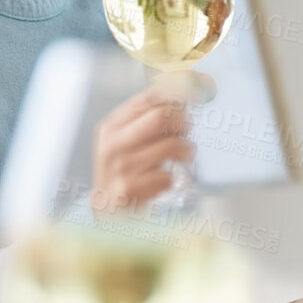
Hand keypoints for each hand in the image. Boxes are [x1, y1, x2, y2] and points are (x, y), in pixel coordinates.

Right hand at [90, 73, 212, 211]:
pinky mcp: (129, 190)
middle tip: (187, 131)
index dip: (178, 92)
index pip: (149, 98)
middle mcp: (112, 144)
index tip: (197, 91)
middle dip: (183, 121)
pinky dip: (172, 178)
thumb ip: (148, 118)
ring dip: (186, 151)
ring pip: (171, 146)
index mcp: (112, 126)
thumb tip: (184, 91)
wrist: (105, 212)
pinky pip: (167, 176)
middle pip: (161, 116)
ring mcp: (120, 167)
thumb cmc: (124, 171)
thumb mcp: (126, 140)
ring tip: (184, 155)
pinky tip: (164, 180)